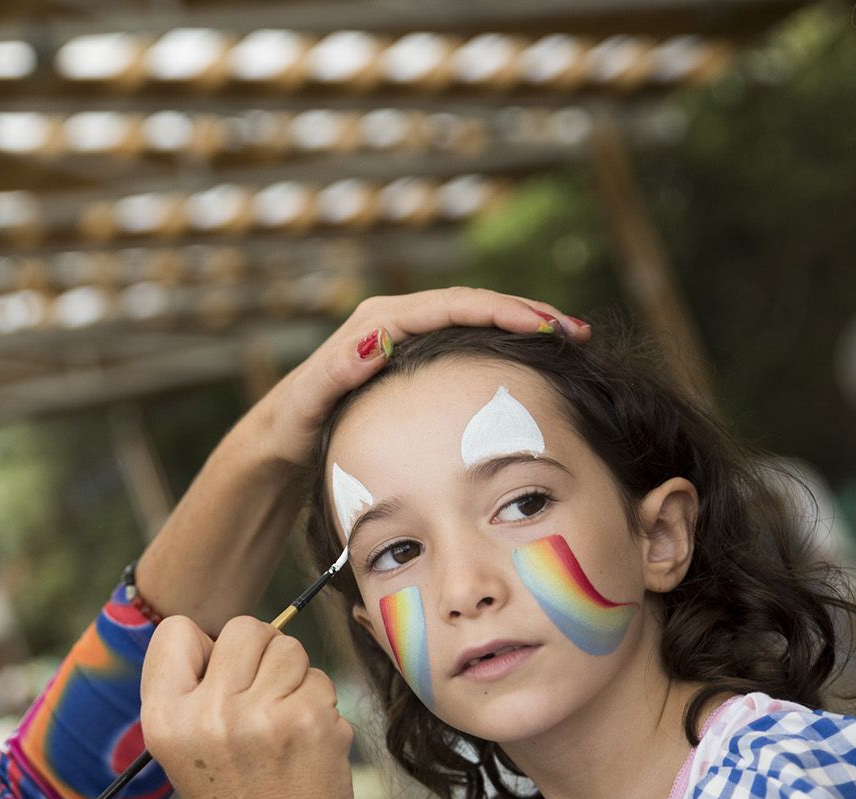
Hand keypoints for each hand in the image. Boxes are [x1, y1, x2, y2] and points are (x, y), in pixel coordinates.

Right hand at [141, 615, 364, 798]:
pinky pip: (319, 677)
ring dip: (292, 678)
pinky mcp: (310, 721)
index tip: (217, 687)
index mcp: (162, 718)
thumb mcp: (182, 749)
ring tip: (282, 725)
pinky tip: (306, 742)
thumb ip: (192, 687)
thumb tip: (230, 632)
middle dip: (258, 655)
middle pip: (242, 627)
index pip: (176, 630)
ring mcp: (261, 716)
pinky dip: (318, 704)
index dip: (204, 651)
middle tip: (259, 703)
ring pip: (288, 646)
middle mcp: (207, 714)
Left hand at [250, 287, 587, 468]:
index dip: (499, 311)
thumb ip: (337, 370)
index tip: (542, 326)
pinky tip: (534, 358)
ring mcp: (403, 334)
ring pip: (474, 319)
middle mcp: (392, 318)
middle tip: (573, 330)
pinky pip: (466, 340)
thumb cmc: (296, 424)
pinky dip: (502, 343)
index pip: (451, 305)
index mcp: (377, 322)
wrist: (281, 437)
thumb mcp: (311, 400)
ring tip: (567, 337)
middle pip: (471, 304)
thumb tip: (375, 340)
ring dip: (521, 324)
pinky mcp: (411, 354)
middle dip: (524, 312)